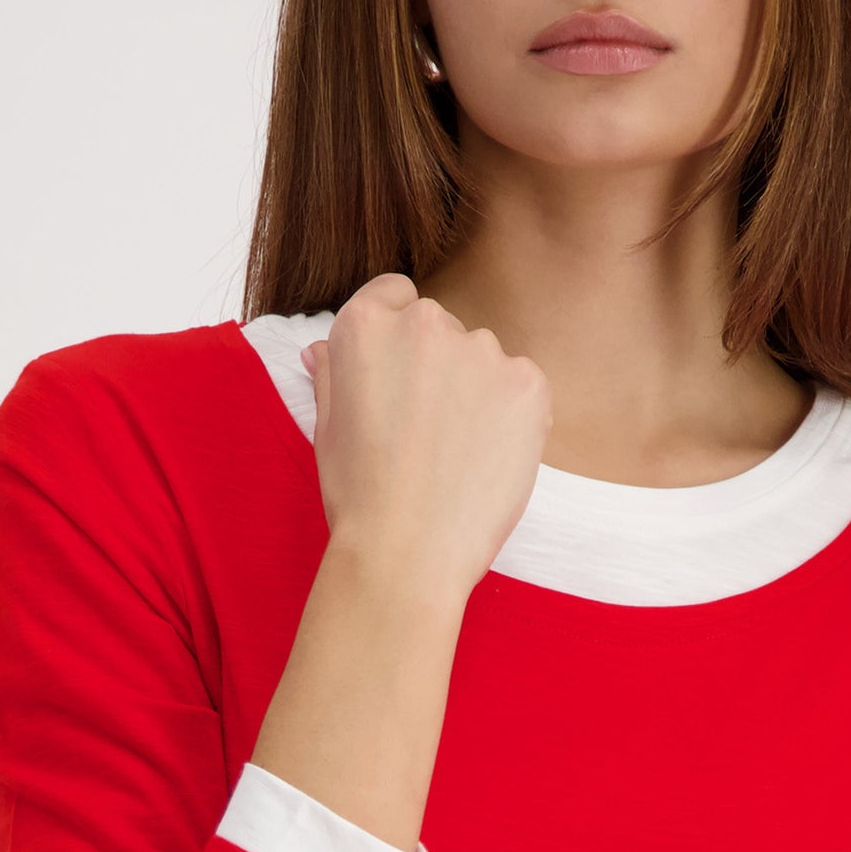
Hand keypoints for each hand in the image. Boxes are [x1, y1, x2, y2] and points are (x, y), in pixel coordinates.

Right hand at [301, 272, 552, 596]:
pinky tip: (488, 461)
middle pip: (443, 330)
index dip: (400, 340)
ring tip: (457, 457)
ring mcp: (481, 350)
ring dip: (478, 394)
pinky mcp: (527, 385)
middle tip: (428, 436)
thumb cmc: (360, 498)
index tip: (403, 380)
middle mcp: (425, 323)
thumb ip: (334, 375)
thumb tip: (323, 349)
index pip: (396, 297)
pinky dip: (515, 418)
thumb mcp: (328, 427)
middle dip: (439, 370)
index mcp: (366, 323)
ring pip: (485, 361)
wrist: (408, 554)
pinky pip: (524, 389)